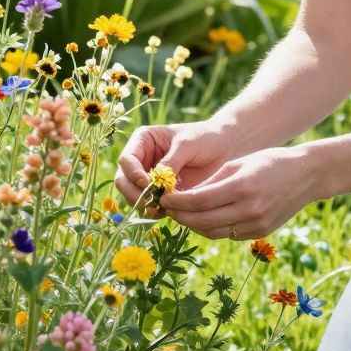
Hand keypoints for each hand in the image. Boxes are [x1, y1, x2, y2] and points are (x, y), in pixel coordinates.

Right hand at [114, 120, 238, 213]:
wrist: (226, 149)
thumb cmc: (205, 138)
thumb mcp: (187, 144)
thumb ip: (171, 161)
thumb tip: (157, 183)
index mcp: (143, 141)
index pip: (127, 160)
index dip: (133, 173)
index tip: (147, 183)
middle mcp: (142, 160)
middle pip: (124, 181)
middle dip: (134, 193)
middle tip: (150, 202)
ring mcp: (150, 179)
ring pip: (134, 196)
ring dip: (144, 205)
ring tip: (160, 209)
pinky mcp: (161, 194)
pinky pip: (150, 206)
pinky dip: (155, 211)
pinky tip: (168, 212)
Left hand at [155, 145, 314, 241]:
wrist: (307, 175)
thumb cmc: (271, 162)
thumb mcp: (239, 163)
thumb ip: (212, 182)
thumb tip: (184, 197)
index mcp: (242, 187)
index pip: (199, 202)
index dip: (177, 203)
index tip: (164, 199)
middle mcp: (249, 209)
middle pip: (202, 221)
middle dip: (181, 217)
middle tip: (167, 210)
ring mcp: (256, 224)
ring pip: (213, 232)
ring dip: (193, 226)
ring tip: (182, 215)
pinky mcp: (261, 232)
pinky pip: (228, 235)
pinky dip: (212, 228)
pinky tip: (203, 219)